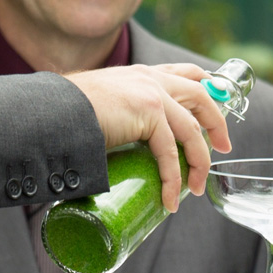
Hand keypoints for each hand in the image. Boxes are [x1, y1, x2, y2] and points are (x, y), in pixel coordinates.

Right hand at [65, 62, 234, 211]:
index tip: (217, 108)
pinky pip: (171, 152)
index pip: (186, 73)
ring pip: (192, 130)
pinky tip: (171, 199)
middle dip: (217, 123)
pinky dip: (173, 179)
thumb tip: (112, 145)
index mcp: (140, 74)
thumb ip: (114, 115)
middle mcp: (150, 78)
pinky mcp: (148, 112)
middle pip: (202, 95)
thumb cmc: (64, 115)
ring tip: (195, 188)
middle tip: (224, 147)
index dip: (208, 88)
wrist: (48, 111)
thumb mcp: (99, 106)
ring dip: (199, 162)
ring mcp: (151, 92)